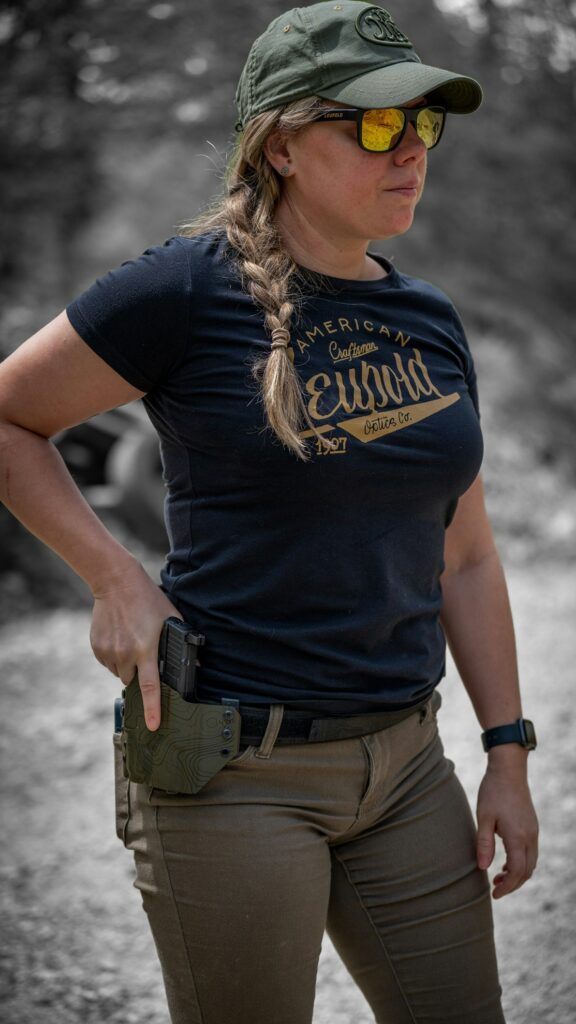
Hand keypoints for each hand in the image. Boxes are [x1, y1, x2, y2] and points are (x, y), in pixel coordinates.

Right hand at [90, 559, 182, 730]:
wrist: (116, 583)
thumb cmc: (148, 599)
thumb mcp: (171, 617)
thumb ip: (182, 642)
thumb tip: (196, 664)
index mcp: (145, 649)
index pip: (150, 687)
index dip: (152, 709)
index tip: (153, 726)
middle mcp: (125, 654)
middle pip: (132, 681)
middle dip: (139, 674)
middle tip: (144, 653)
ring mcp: (108, 651)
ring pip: (119, 672)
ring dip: (126, 665)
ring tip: (131, 641)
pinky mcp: (97, 647)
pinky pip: (107, 663)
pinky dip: (114, 657)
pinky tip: (120, 637)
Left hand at [476, 750, 538, 898]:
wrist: (509, 770)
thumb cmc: (493, 791)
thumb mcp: (484, 817)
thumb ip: (484, 843)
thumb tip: (483, 868)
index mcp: (518, 837)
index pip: (516, 872)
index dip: (507, 887)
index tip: (494, 894)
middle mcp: (530, 837)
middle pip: (527, 871)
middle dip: (512, 884)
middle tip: (495, 889)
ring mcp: (533, 831)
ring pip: (530, 863)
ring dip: (517, 874)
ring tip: (498, 877)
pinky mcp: (531, 826)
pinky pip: (530, 852)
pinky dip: (520, 862)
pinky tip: (505, 861)